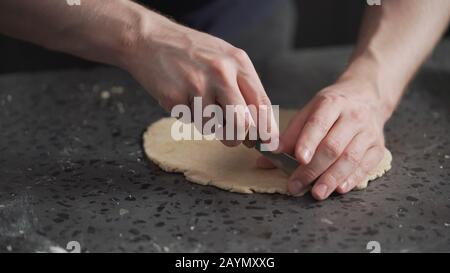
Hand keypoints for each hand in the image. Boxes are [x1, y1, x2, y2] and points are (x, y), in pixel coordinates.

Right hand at [121, 15, 277, 145]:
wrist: (149, 39)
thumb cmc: (190, 51)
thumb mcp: (224, 58)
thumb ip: (243, 86)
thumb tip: (258, 123)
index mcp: (238, 63)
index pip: (262, 104)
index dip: (267, 130)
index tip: (268, 144)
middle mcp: (221, 73)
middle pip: (242, 123)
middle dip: (238, 136)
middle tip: (231, 135)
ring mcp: (197, 85)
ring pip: (214, 128)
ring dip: (209, 125)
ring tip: (198, 103)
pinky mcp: (175, 97)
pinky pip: (191, 122)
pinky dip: (189, 116)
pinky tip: (183, 97)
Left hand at [257, 77, 388, 199]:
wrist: (367, 96)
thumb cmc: (332, 107)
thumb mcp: (309, 111)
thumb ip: (289, 134)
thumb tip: (266, 155)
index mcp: (332, 103)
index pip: (319, 124)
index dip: (308, 142)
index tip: (298, 158)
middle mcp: (353, 116)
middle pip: (333, 146)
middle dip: (313, 169)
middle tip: (296, 185)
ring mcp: (368, 132)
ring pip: (350, 158)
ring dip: (332, 178)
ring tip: (317, 193)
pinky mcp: (378, 146)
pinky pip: (366, 165)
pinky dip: (353, 179)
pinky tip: (340, 189)